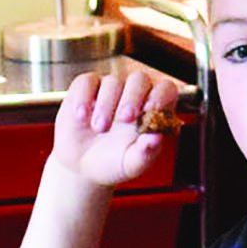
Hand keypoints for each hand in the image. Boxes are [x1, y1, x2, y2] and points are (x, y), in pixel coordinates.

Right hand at [46, 69, 178, 191]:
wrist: (81, 168)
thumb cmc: (112, 163)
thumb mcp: (131, 165)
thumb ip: (145, 154)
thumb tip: (156, 138)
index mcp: (152, 110)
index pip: (165, 89)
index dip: (161, 94)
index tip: (151, 108)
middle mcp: (133, 95)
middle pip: (139, 79)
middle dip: (133, 97)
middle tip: (124, 118)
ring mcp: (109, 89)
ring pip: (112, 82)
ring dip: (105, 105)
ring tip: (99, 128)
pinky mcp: (85, 88)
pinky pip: (86, 82)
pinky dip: (84, 98)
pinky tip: (81, 117)